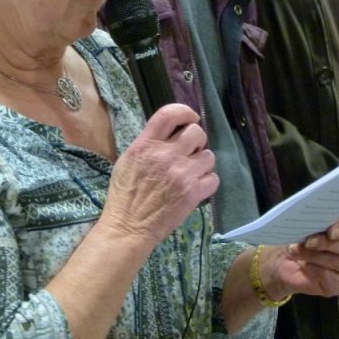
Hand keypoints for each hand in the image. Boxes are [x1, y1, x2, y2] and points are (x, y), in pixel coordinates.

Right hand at [100, 103, 217, 245]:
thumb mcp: (127, 160)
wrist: (128, 227)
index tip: (190, 118)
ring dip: (202, 163)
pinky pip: (213, 178)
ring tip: (191, 172)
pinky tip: (195, 187)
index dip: (185, 111)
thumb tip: (169, 134)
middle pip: (196, 132)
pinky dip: (207, 183)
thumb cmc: (124, 194)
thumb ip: (148, 144)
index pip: (169, 113)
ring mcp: (181, 174)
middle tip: (189, 152)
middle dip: (196, 141)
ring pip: (209, 155)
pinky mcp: (193, 193)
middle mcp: (165, 155)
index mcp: (145, 144)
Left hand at [261, 213, 338, 300]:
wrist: (283, 262)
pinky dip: (315, 270)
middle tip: (308, 242)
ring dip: (314, 255)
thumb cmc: (298, 238)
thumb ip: (313, 220)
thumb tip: (312, 217)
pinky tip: (304, 266)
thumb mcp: (302, 225)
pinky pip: (334, 278)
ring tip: (296, 250)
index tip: (330, 232)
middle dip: (328, 243)